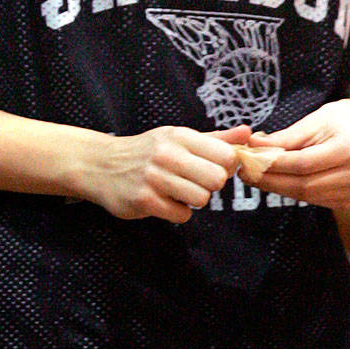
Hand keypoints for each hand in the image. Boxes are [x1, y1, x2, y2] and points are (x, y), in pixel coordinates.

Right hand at [86, 125, 247, 222]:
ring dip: (193, 200)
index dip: (225, 167)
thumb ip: (216, 139)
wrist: (101, 165)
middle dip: (209, 185)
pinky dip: (176, 212)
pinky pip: (182, 215)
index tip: (211, 168)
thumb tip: (248, 133)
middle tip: (192, 182)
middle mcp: (166, 154)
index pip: (226, 156)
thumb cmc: (147, 151)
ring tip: (177, 191)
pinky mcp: (144, 200)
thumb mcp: (178, 138)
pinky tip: (163, 201)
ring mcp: (154, 177)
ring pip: (201, 199)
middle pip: (217, 180)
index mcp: (179, 136)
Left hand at [249, 100, 349, 208]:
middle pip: (303, 185)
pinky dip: (289, 192)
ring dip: (276, 188)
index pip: (302, 163)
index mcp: (349, 149)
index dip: (272, 164)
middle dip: (269, 180)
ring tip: (253, 177)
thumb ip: (283, 137)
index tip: (247, 160)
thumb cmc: (336, 122)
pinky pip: (312, 200)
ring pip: (305, 196)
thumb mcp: (312, 121)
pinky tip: (273, 182)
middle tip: (244, 173)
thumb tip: (251, 144)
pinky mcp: (347, 201)